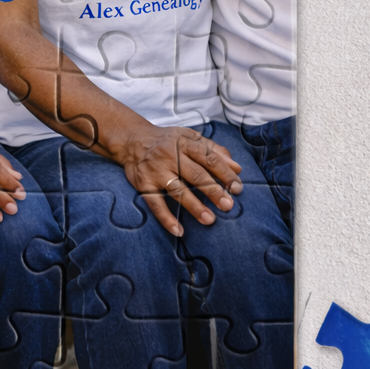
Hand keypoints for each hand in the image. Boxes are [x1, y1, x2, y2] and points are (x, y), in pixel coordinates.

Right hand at [112, 125, 242, 236]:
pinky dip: (166, 218)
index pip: (209, 159)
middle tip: (228, 205)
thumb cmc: (167, 141)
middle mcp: (170, 156)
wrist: (132, 140)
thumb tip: (237, 168)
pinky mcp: (144, 184)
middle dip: (213, 191)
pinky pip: (155, 204)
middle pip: (196, 175)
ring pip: (177, 190)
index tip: (238, 188)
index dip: (225, 174)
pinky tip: (178, 231)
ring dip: (194, 206)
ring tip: (209, 219)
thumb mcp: (190, 137)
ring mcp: (156, 171)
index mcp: (185, 143)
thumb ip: (214, 150)